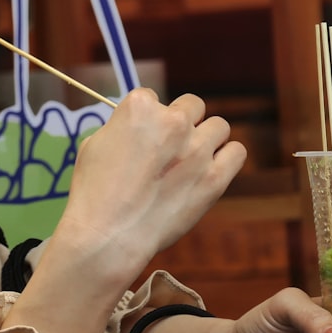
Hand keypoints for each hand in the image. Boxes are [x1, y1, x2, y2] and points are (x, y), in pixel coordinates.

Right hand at [55, 89, 245, 282]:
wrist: (109, 235)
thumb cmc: (94, 190)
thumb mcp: (95, 144)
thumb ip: (123, 128)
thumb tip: (141, 130)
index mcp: (140, 107)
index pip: (153, 97)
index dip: (147, 119)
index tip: (143, 138)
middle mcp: (173, 121)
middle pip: (192, 106)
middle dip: (181, 122)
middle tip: (170, 147)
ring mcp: (198, 149)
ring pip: (218, 126)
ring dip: (206, 138)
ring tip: (191, 159)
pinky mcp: (216, 178)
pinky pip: (237, 152)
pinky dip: (227, 157)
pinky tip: (212, 168)